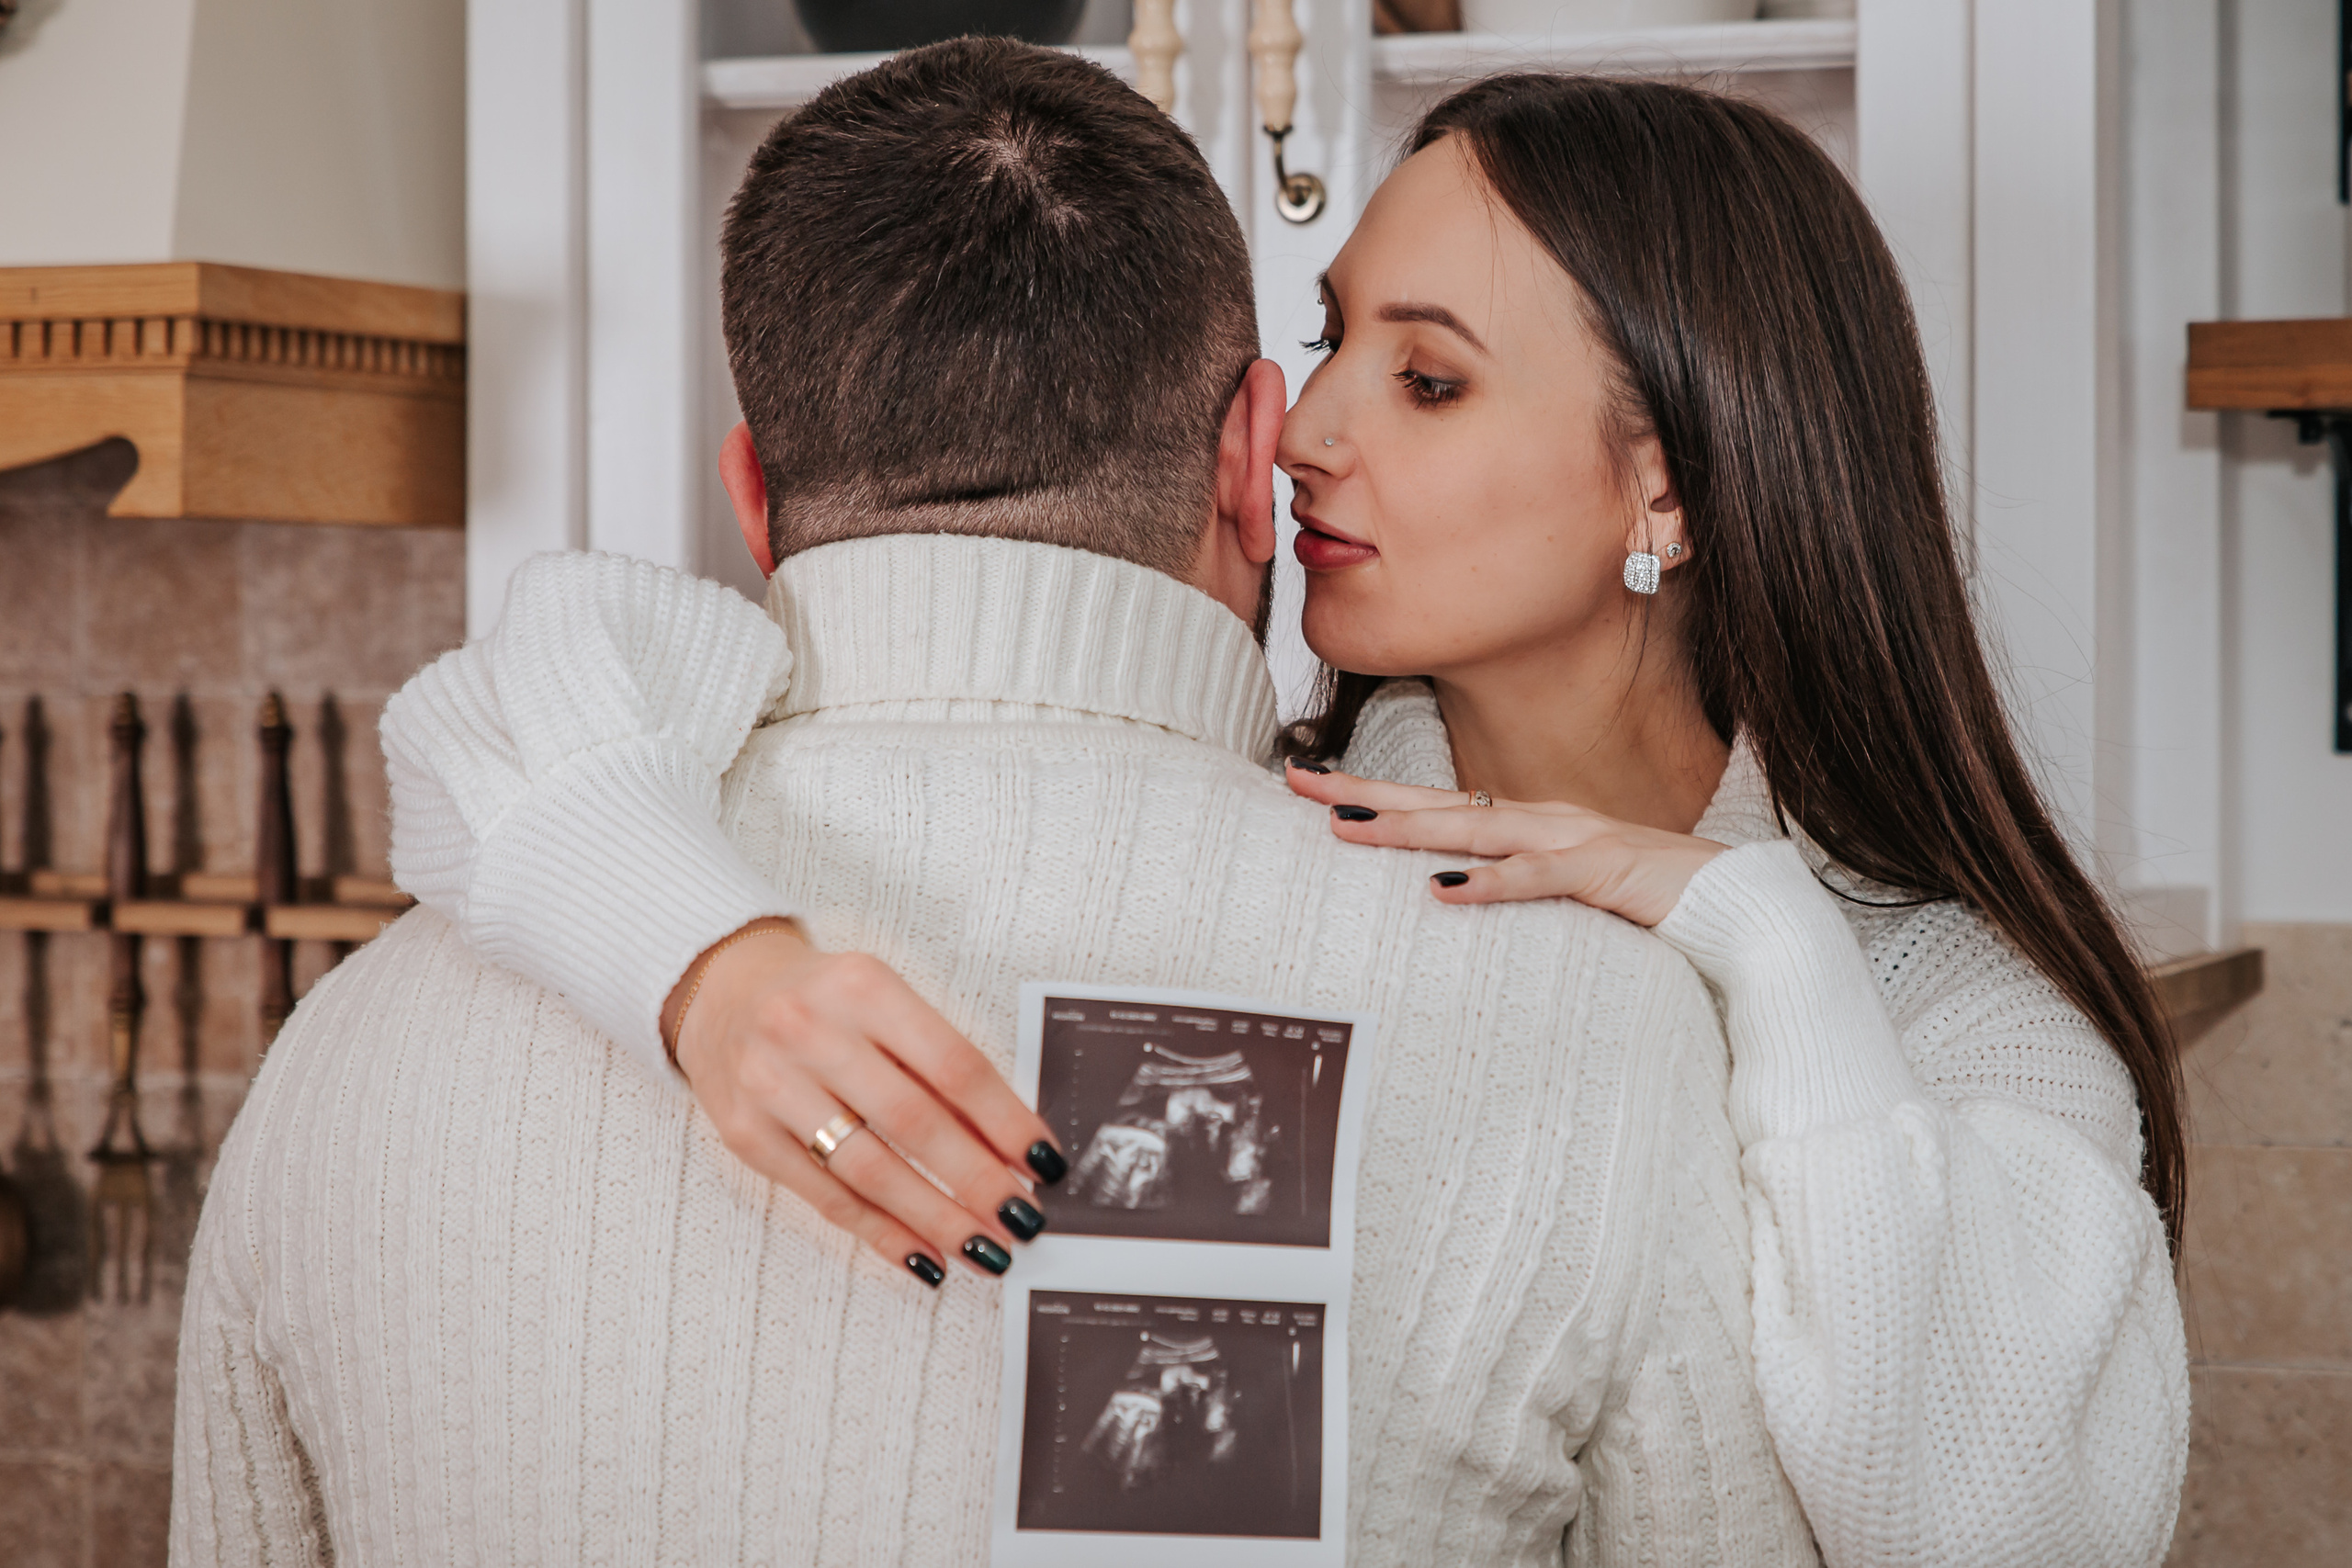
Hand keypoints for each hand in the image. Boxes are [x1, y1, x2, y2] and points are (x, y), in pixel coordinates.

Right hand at [663, 919, 1064, 1282]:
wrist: (720, 989)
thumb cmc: (821, 999)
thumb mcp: (883, 1001)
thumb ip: (937, 1059)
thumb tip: (1007, 1140)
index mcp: (864, 987)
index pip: (952, 1064)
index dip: (1004, 1120)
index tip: (1043, 1161)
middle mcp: (812, 1032)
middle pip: (914, 1121)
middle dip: (978, 1180)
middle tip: (1022, 1218)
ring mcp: (773, 1086)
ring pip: (870, 1170)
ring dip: (935, 1217)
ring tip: (982, 1246)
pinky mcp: (746, 1135)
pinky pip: (826, 1197)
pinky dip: (881, 1232)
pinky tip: (921, 1254)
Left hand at [1284, 762, 1726, 927]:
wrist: (1736, 900)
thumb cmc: (1646, 898)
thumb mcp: (1564, 888)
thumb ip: (1512, 882)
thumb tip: (1447, 892)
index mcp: (1526, 822)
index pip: (1434, 802)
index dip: (1370, 791)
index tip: (1304, 782)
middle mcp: (1538, 818)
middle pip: (1437, 802)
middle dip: (1364, 792)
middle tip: (1298, 785)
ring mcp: (1571, 838)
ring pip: (1475, 828)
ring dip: (1408, 827)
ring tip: (1347, 828)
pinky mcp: (1604, 871)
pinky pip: (1538, 877)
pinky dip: (1491, 882)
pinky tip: (1444, 889)